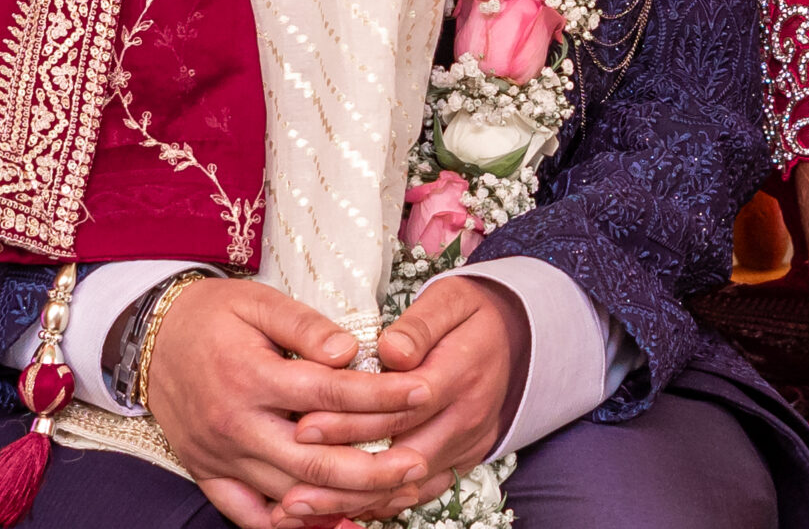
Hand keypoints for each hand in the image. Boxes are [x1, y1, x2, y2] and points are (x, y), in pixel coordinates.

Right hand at [143, 277, 436, 527]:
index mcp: (251, 378)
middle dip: (372, 468)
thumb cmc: (211, 315)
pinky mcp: (207, 475)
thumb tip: (349, 352)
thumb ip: (305, 326)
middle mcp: (235, 426)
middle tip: (417, 464)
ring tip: (389, 494)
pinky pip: (249, 515)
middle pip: (314, 461)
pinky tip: (332, 522)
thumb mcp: (257, 302)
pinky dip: (290, 526)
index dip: (381, 396)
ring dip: (342, 501)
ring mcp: (220, 457)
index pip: (328, 394)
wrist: (147, 339)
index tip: (422, 392)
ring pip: (290, 495)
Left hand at [273, 277, 530, 524]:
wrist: (517, 339)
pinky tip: (335, 509)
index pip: (402, 405)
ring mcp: (466, 446)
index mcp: (462, 374)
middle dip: (342, 469)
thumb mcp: (451, 300)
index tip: (304, 425)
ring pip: (406, 484)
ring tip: (299, 504)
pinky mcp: (461, 462)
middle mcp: (466, 418)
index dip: (352, 419)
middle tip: (291, 476)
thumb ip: (420, 325)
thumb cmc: (470, 315)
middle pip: (401, 454)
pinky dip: (378, 504)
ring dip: (352, 499)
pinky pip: (419, 492)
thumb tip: (391, 350)